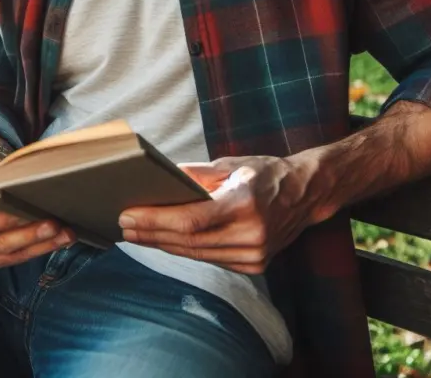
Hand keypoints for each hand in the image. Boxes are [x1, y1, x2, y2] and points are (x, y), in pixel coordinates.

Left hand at [118, 153, 336, 273]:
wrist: (307, 194)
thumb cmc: (268, 172)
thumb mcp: (232, 164)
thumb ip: (196, 175)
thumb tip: (160, 179)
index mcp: (245, 204)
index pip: (191, 220)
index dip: (156, 221)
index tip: (128, 215)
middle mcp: (252, 234)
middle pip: (189, 241)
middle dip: (152, 234)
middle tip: (123, 225)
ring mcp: (255, 254)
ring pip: (197, 254)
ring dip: (163, 245)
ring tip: (137, 234)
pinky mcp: (255, 265)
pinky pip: (211, 258)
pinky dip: (185, 250)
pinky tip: (165, 241)